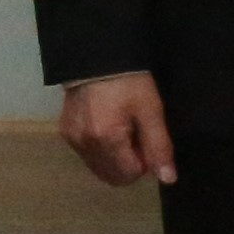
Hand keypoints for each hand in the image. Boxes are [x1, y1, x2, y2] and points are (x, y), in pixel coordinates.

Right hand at [57, 71, 174, 185]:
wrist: (96, 54)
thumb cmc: (129, 80)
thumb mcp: (150, 109)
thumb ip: (158, 146)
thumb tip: (167, 179)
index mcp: (107, 140)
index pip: (129, 175)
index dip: (144, 162)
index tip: (147, 139)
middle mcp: (85, 146)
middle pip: (112, 176)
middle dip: (128, 164)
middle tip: (136, 135)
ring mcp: (72, 140)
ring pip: (98, 167)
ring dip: (114, 158)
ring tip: (122, 128)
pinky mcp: (66, 132)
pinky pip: (87, 154)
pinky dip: (100, 149)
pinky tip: (106, 125)